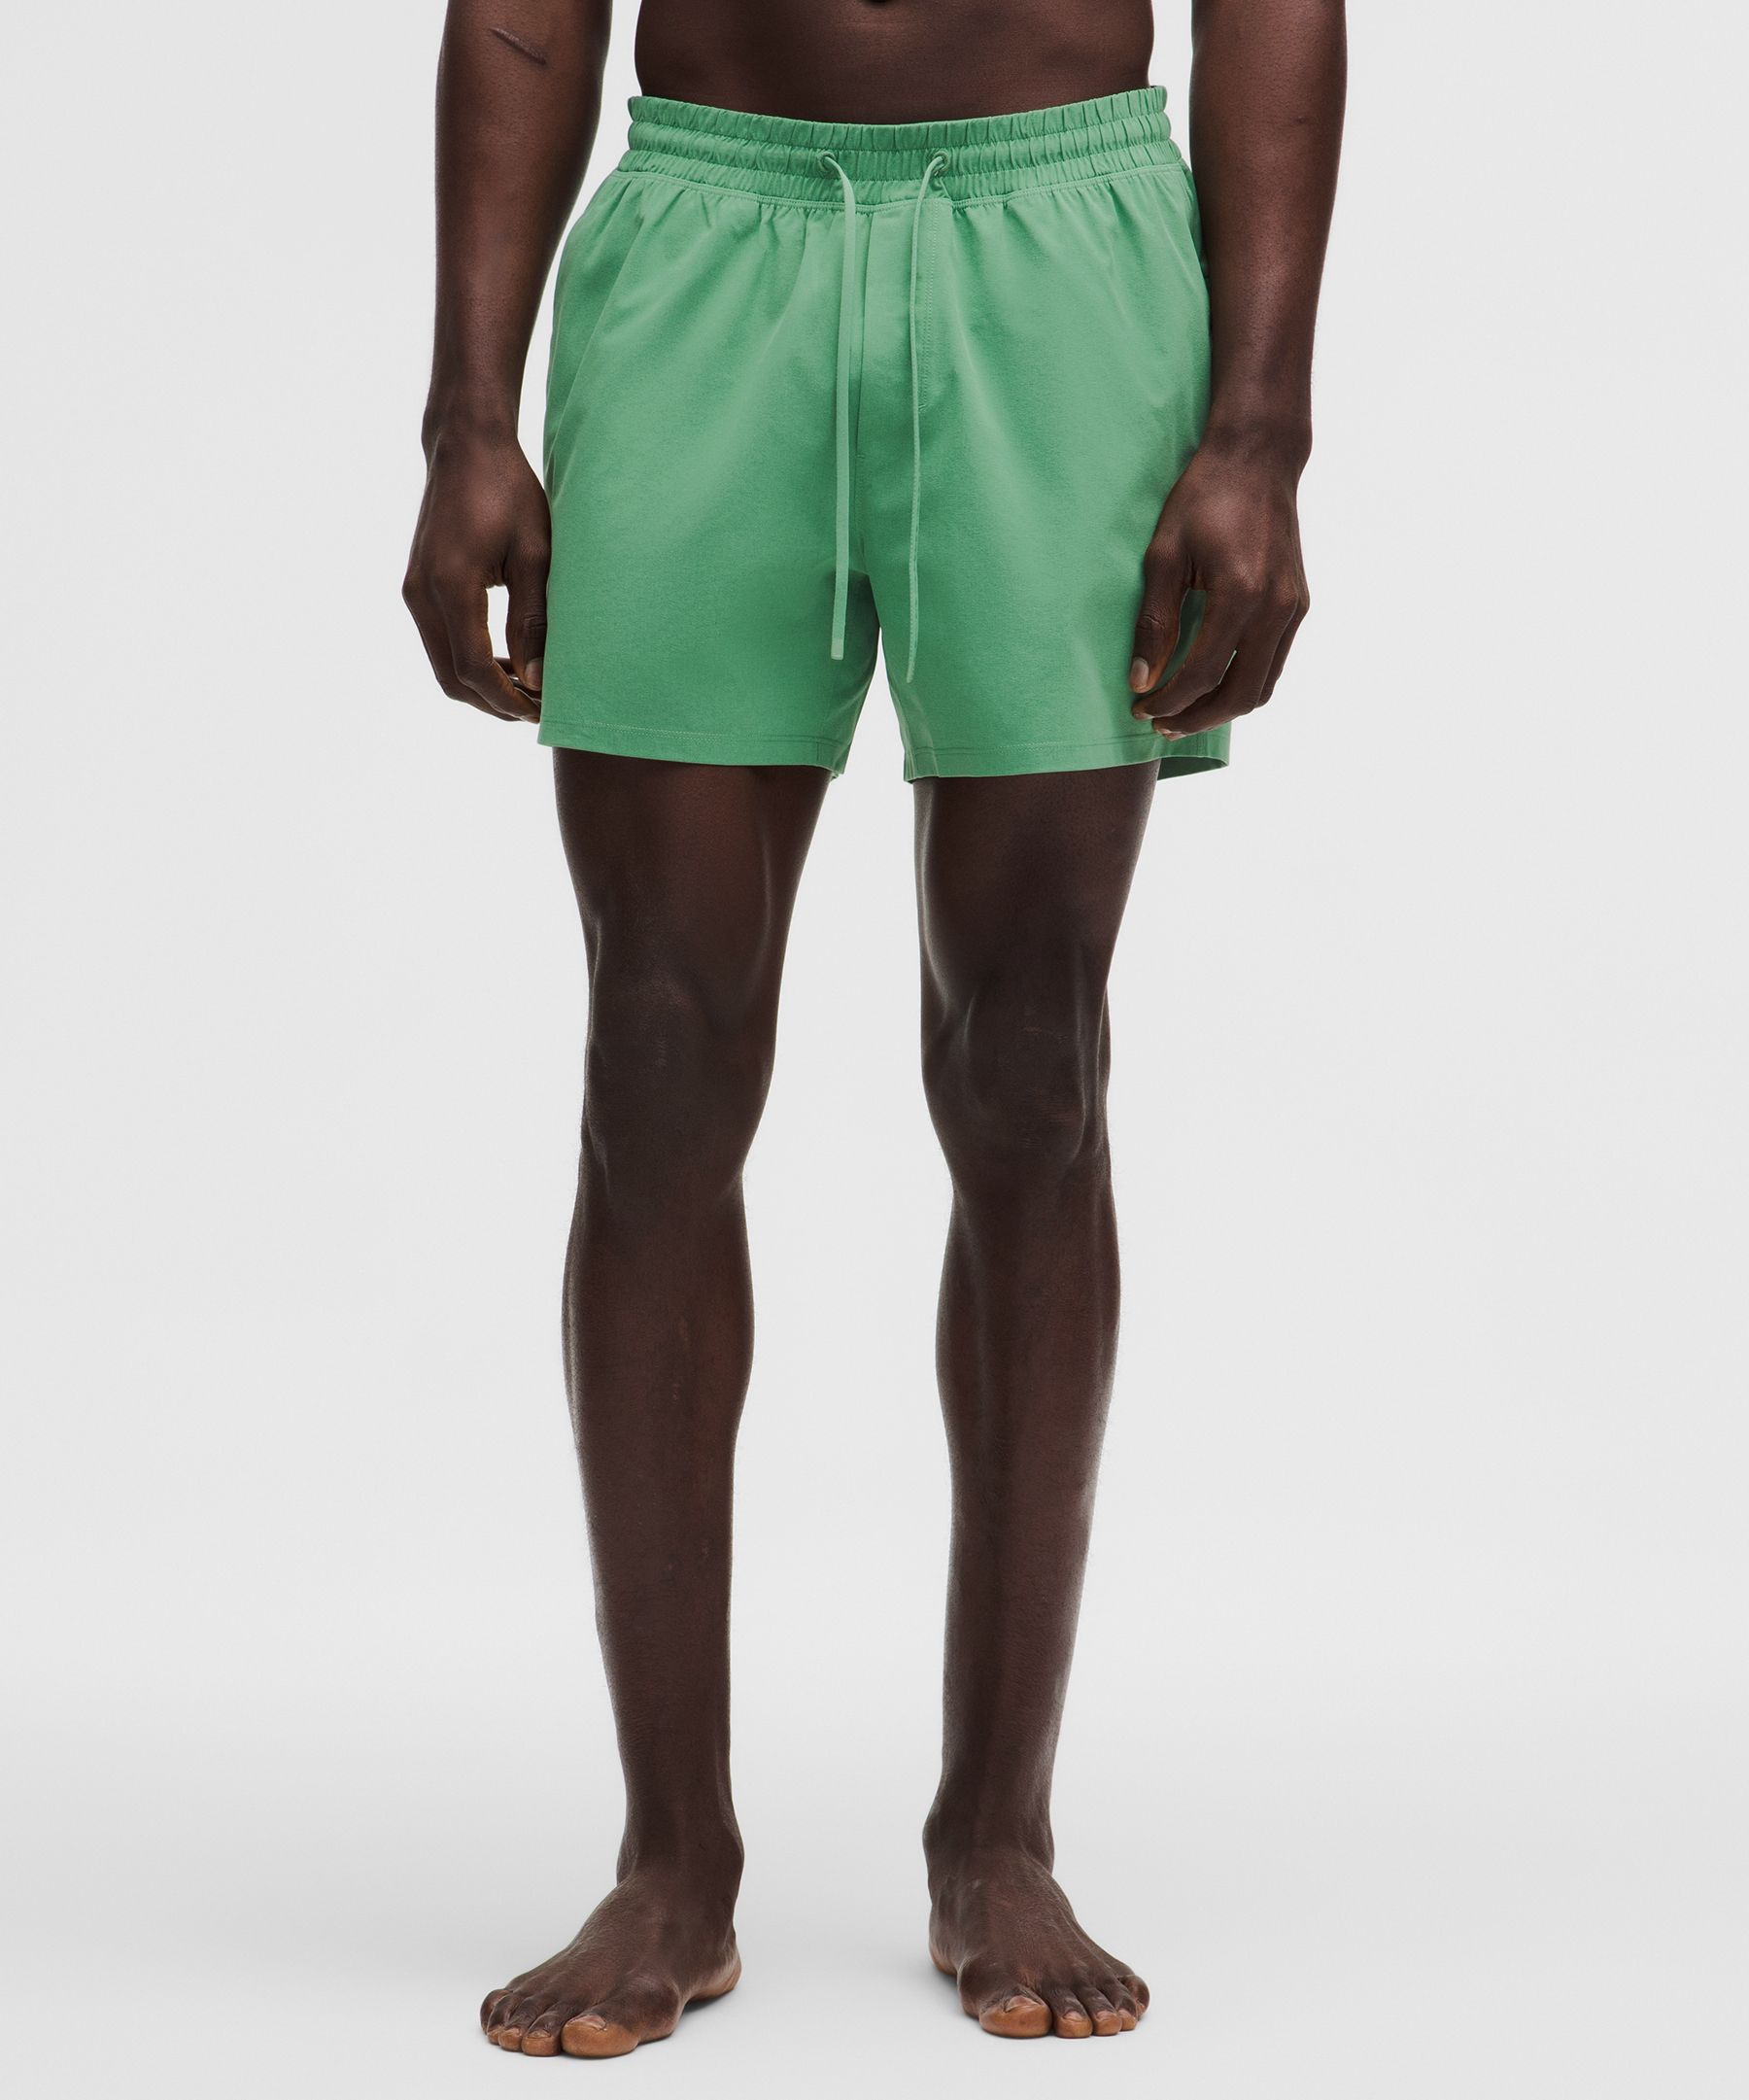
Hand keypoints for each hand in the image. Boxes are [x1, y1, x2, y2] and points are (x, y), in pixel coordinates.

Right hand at [403, 426, 549, 723]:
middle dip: (494, 704)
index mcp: (452, 584)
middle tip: (538, 708)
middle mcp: (422, 592)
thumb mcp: (535, 554)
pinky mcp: (417, 586)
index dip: (508, 698)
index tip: (542, 708)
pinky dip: (469, 663)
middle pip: (452, 679)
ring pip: (443, 666)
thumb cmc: (508, 491)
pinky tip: (506, 661)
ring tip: (527, 688)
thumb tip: (536, 679)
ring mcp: (414, 590)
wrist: (465, 447)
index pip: (474, 667)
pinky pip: (439, 643)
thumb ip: (533, 619)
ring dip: (482, 687)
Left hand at [1128, 437, 1309, 739]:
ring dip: (1221, 709)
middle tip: (1159, 722)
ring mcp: (1293, 608)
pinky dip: (1242, 685)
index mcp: (1241, 593)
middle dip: (1195, 718)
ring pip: (1262, 688)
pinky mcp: (1299, 605)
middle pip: (1238, 695)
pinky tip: (1211, 683)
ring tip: (1182, 711)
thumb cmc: (1204, 498)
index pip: (1202, 674)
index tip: (1139, 706)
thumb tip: (1141, 680)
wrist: (1258, 459)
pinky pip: (1273, 664)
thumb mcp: (1164, 555)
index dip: (1168, 700)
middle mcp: (1276, 607)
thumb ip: (1154, 621)